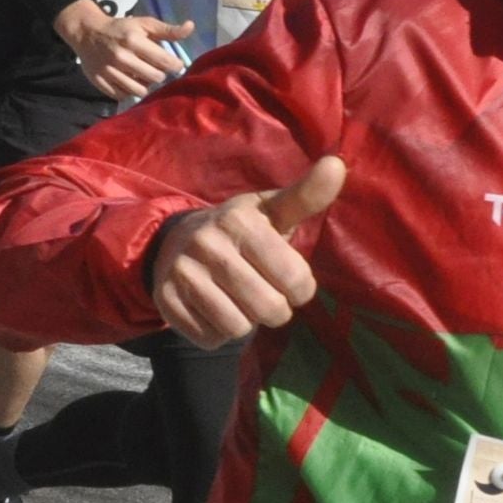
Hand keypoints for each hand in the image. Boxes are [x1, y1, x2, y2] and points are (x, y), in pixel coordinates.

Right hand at [61, 0, 189, 99]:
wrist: (87, 33)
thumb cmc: (121, 28)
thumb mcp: (144, 24)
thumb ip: (168, 30)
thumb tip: (190, 27)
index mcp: (134, 41)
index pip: (165, 62)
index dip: (175, 65)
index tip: (174, 64)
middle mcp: (121, 57)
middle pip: (155, 78)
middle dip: (159, 74)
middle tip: (155, 68)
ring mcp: (109, 72)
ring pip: (140, 91)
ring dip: (145, 85)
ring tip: (142, 76)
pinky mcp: (100, 83)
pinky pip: (123, 96)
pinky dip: (128, 90)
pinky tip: (129, 81)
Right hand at [148, 155, 345, 349]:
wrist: (176, 240)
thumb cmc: (241, 230)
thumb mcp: (272, 210)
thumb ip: (306, 195)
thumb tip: (337, 164)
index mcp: (240, 221)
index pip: (294, 279)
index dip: (300, 289)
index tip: (290, 280)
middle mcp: (207, 244)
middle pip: (268, 308)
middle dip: (275, 309)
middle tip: (265, 294)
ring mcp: (182, 272)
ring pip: (237, 327)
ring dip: (246, 322)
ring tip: (238, 300)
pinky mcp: (165, 299)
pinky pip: (209, 338)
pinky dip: (218, 332)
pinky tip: (214, 308)